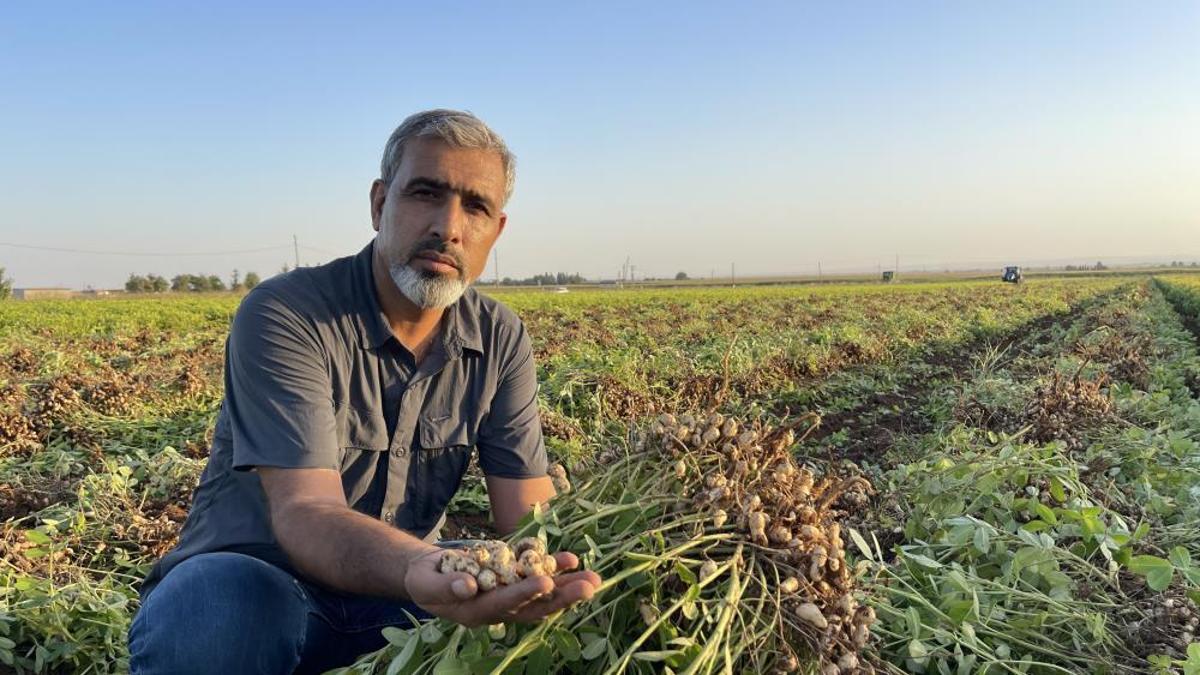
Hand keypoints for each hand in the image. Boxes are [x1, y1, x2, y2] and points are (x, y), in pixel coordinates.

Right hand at [405, 549, 601, 627]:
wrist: (428, 573)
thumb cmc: (424, 580)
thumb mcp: (426, 583)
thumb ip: (446, 586)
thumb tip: (467, 586)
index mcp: (477, 612)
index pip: (505, 604)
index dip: (525, 594)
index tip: (546, 582)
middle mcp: (499, 607)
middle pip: (534, 605)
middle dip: (562, 596)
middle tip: (589, 587)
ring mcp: (508, 594)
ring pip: (542, 592)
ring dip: (567, 585)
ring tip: (593, 577)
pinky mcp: (511, 579)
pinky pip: (536, 574)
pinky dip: (554, 568)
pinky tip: (572, 560)